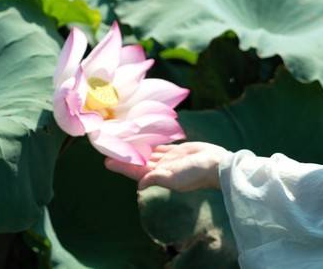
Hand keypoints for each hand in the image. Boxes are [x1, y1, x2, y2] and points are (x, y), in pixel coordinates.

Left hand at [104, 141, 231, 192]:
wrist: (216, 164)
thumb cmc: (196, 172)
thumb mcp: (175, 177)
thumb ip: (156, 178)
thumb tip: (138, 185)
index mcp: (159, 176)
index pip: (135, 171)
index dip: (121, 166)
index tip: (106, 161)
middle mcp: (161, 169)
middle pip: (138, 161)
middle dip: (125, 156)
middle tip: (109, 146)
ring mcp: (169, 160)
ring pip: (148, 153)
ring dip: (136, 148)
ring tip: (123, 141)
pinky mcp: (177, 151)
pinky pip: (160, 146)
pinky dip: (150, 142)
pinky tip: (143, 137)